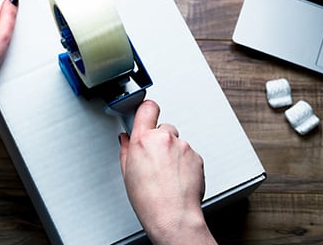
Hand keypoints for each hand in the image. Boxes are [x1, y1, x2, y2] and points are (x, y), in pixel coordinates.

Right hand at [119, 100, 215, 243]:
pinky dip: (184, 162)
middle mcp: (164, 139)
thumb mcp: (127, 172)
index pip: (148, 107)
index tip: (146, 115)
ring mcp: (183, 146)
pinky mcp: (197, 156)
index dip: (147, 111)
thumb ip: (126, 149)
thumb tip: (126, 140)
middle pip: (164, 127)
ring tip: (167, 173)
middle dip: (160, 139)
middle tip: (155, 158)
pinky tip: (177, 177)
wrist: (172, 215)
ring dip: (173, 152)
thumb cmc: (149, 199)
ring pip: (177, 142)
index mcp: (143, 140)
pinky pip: (189, 153)